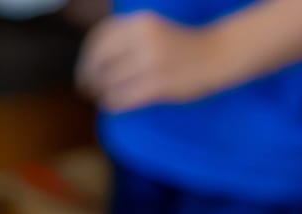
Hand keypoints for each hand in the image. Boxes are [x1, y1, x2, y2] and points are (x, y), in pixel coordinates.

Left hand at [78, 11, 230, 110]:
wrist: (218, 53)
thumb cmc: (180, 44)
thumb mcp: (151, 29)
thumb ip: (124, 38)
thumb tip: (90, 59)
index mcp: (140, 22)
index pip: (100, 38)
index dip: (86, 57)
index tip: (84, 69)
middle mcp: (144, 38)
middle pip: (101, 61)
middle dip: (90, 76)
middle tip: (88, 87)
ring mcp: (152, 61)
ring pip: (111, 81)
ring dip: (102, 91)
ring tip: (102, 96)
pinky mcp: (160, 83)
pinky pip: (125, 96)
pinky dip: (114, 102)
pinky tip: (113, 104)